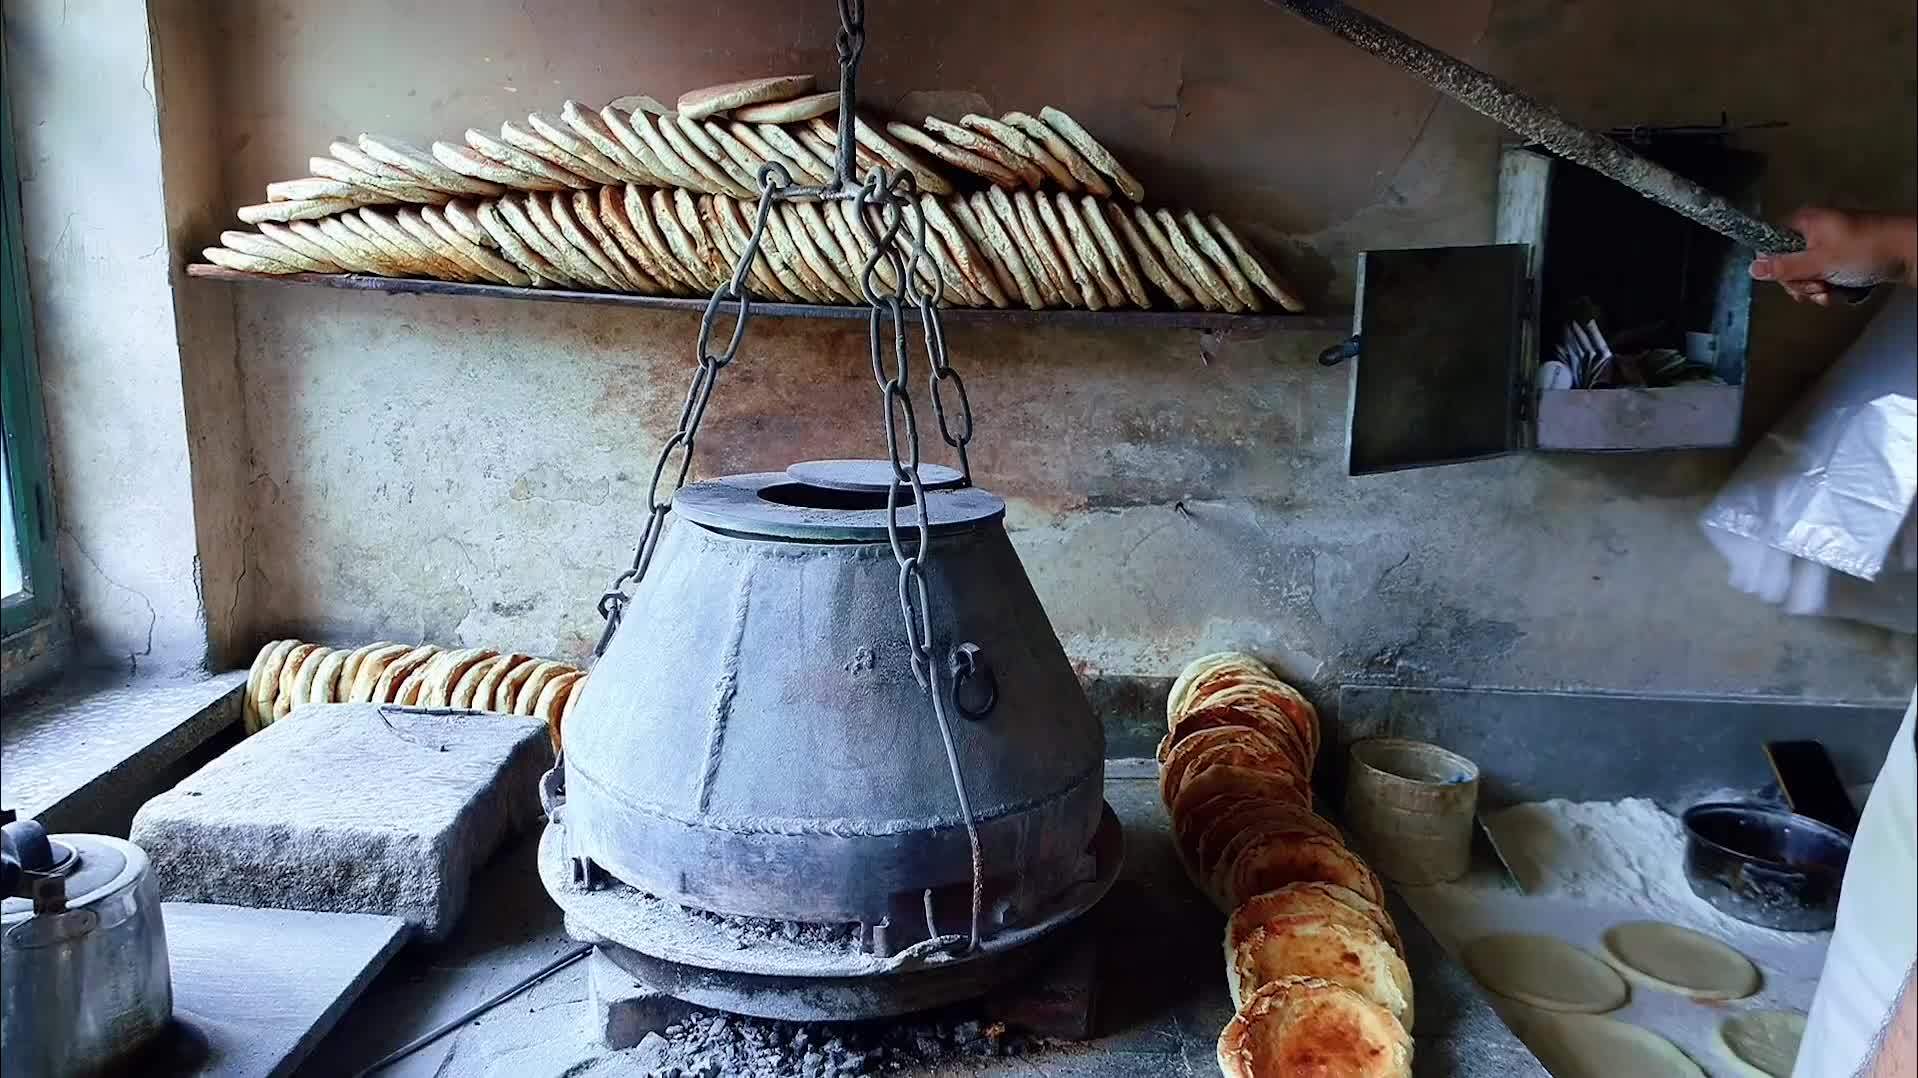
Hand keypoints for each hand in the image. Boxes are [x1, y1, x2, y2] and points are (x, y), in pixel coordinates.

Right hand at [1749, 208, 1916, 304]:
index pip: (1771, 244)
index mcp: (1804, 223)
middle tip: (1818, 287)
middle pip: (1788, 264)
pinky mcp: (1842, 259)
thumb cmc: (1864, 251)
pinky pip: (1823, 277)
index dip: (1776, 266)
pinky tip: (1838, 294)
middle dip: (1800, 283)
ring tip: (1831, 292)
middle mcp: (1813, 232)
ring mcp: (1828, 246)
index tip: (1790, 278)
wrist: (1908, 252)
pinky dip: (1829, 288)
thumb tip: (1751, 268)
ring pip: (1806, 275)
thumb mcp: (1819, 262)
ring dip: (1815, 290)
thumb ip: (1784, 267)